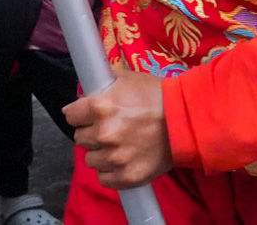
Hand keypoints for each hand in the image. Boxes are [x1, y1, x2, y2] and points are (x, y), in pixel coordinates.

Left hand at [67, 68, 172, 188]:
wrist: (185, 120)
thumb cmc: (156, 95)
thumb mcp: (127, 78)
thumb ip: (103, 84)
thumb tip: (84, 89)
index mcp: (100, 107)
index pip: (70, 115)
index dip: (80, 114)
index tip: (87, 115)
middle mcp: (104, 133)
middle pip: (80, 137)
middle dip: (91, 132)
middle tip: (108, 128)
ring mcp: (115, 158)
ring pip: (90, 159)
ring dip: (100, 152)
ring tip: (118, 145)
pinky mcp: (126, 176)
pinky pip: (104, 178)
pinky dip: (110, 171)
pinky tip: (121, 160)